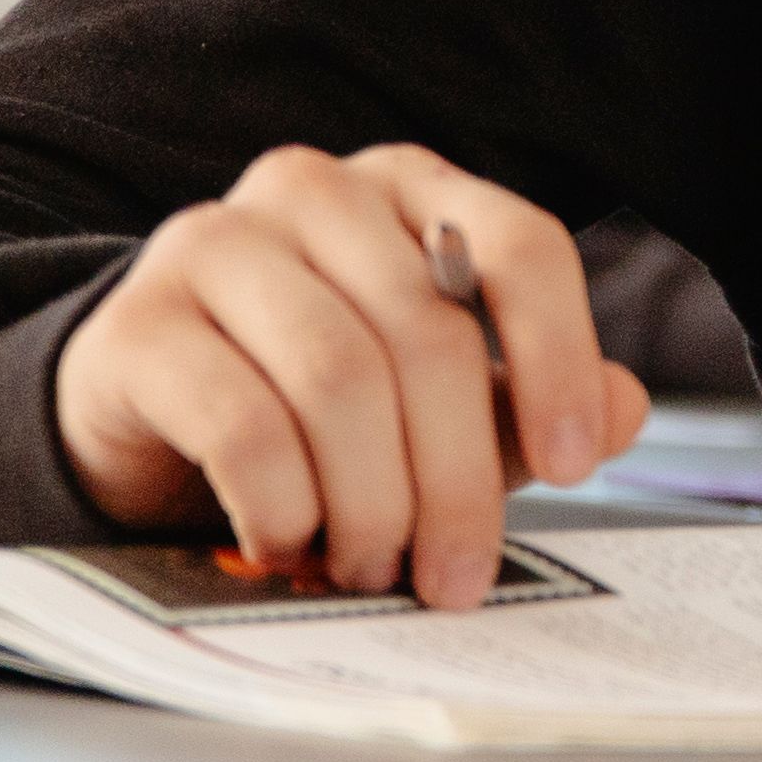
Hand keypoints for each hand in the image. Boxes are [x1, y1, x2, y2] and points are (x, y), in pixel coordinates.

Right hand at [45, 147, 655, 609]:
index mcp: (408, 187)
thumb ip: (524, 403)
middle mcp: (312, 191)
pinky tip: (289, 546)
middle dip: (457, 476)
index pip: (519, 246)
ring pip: (338, 378)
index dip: (561, 356)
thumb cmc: (310, 405)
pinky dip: (284, 507)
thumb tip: (627, 410)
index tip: (577, 462)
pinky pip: (242, 425)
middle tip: (458, 574)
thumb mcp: (434, 406)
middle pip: (429, 333)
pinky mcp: (134, 326)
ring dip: (370, 501)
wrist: (141, 423)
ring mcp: (213, 244)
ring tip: (372, 569)